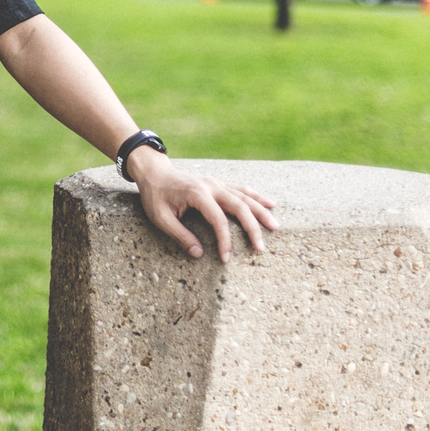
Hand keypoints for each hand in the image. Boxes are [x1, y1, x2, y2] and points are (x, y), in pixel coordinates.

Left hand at [128, 147, 277, 262]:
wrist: (154, 172)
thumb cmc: (155, 196)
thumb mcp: (160, 218)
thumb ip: (179, 235)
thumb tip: (199, 254)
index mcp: (197, 193)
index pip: (218, 220)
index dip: (225, 240)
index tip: (226, 258)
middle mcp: (211, 186)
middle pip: (239, 206)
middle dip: (252, 228)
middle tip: (261, 248)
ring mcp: (217, 183)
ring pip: (245, 197)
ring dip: (261, 212)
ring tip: (275, 227)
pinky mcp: (218, 183)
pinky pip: (241, 190)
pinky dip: (256, 197)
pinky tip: (270, 204)